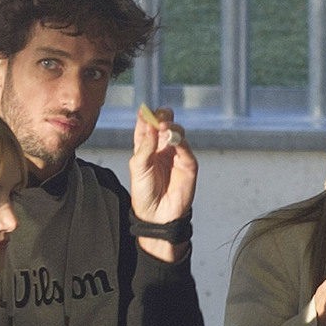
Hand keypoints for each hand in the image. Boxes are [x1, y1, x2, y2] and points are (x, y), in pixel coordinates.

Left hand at [129, 105, 197, 261]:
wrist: (157, 215)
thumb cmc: (144, 193)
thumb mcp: (138, 167)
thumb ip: (144, 145)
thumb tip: (150, 124)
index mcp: (146, 148)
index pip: (146, 126)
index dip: (146, 117)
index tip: (144, 110)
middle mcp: (161, 149)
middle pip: (164, 125)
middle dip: (162, 117)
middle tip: (158, 116)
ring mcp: (175, 155)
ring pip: (176, 132)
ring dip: (170, 127)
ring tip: (163, 127)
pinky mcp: (188, 164)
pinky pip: (186, 148)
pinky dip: (180, 140)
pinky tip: (173, 138)